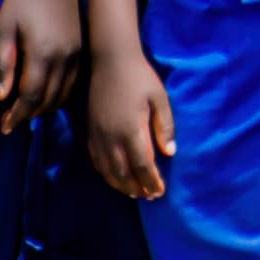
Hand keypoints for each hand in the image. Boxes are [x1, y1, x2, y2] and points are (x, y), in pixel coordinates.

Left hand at [0, 0, 82, 134]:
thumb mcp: (3, 28)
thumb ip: (3, 62)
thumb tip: (2, 96)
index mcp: (43, 53)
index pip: (30, 96)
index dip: (17, 115)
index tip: (5, 128)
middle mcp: (65, 58)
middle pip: (49, 99)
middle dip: (30, 114)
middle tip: (13, 121)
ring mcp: (79, 53)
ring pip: (65, 93)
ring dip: (46, 106)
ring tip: (29, 110)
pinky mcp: (85, 48)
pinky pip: (75, 81)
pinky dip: (61, 94)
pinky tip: (49, 94)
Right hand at [88, 48, 174, 199]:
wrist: (111, 62)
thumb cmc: (140, 78)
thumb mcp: (160, 98)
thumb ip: (164, 126)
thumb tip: (169, 152)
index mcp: (131, 130)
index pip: (142, 165)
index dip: (150, 181)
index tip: (160, 191)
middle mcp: (111, 138)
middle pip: (123, 173)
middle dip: (137, 188)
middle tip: (149, 196)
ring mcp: (97, 136)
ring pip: (107, 171)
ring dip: (121, 185)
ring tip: (135, 193)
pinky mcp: (89, 133)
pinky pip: (96, 161)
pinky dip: (106, 174)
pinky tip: (115, 177)